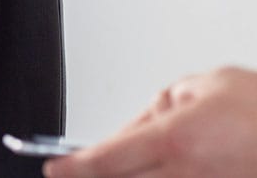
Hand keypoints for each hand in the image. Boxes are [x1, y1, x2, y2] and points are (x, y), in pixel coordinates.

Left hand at [44, 67, 256, 176]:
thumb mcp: (201, 87)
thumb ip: (158, 109)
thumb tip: (129, 131)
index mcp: (175, 140)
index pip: (104, 161)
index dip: (72, 168)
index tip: (54, 169)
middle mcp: (187, 176)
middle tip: (75, 172)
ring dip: (129, 177)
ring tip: (121, 165)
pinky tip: (158, 170)